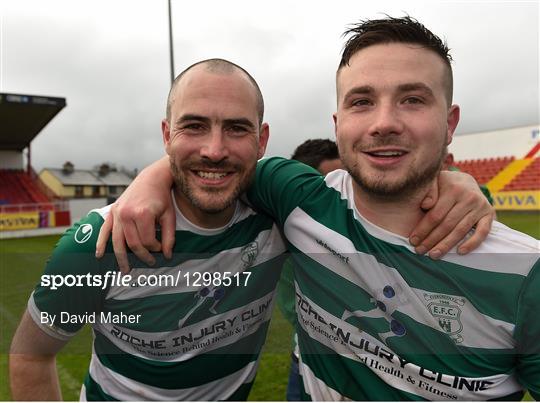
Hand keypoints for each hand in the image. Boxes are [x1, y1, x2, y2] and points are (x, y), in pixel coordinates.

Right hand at [95, 157, 175, 272]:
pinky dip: (101, 244)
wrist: (152, 178)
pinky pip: (104, 230)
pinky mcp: (112, 211)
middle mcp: (126, 213)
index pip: (147, 241)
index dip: (155, 249)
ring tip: (125, 270)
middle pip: (132, 243)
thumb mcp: (170, 216)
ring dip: (120, 258)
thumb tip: (167, 256)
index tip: (161, 248)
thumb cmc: (162, 198)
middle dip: (141, 255)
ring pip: (117, 241)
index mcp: (142, 214)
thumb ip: (169, 237)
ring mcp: (117, 212)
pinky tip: (99, 255)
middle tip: (150, 263)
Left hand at [410, 170, 494, 258]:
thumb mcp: (434, 181)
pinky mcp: (490, 214)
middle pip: (447, 225)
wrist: (465, 180)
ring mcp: (480, 206)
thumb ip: (428, 191)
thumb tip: (426, 205)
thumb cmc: (443, 185)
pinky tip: (460, 252)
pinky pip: (482, 232)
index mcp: (452, 189)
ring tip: (434, 255)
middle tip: (420, 251)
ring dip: (446, 245)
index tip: (413, 241)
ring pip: (461, 230)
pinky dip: (472, 243)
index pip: (435, 215)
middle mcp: (468, 197)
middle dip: (431, 240)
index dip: (423, 229)